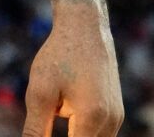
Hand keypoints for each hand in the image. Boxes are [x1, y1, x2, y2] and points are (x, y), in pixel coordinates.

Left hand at [22, 4, 125, 136]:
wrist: (84, 27)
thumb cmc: (60, 56)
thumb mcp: (40, 92)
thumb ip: (37, 129)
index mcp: (92, 118)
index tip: (45, 127)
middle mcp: (111, 121)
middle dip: (68, 136)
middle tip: (52, 110)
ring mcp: (117, 117)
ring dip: (75, 134)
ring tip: (60, 102)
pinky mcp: (116, 111)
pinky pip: (98, 132)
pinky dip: (81, 128)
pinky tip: (68, 102)